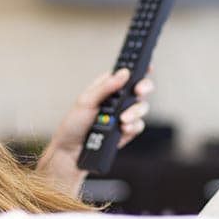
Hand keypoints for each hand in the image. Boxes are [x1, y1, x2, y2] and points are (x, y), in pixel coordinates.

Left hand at [36, 68, 155, 195]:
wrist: (71, 153)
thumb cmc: (73, 126)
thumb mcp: (85, 102)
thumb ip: (105, 87)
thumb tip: (123, 73)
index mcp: (106, 88)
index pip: (125, 74)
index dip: (138, 68)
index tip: (147, 66)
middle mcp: (117, 100)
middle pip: (139, 89)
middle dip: (143, 87)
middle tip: (138, 90)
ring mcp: (123, 116)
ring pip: (141, 107)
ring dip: (135, 112)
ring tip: (123, 119)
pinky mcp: (126, 131)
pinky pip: (138, 125)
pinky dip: (132, 127)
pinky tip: (123, 129)